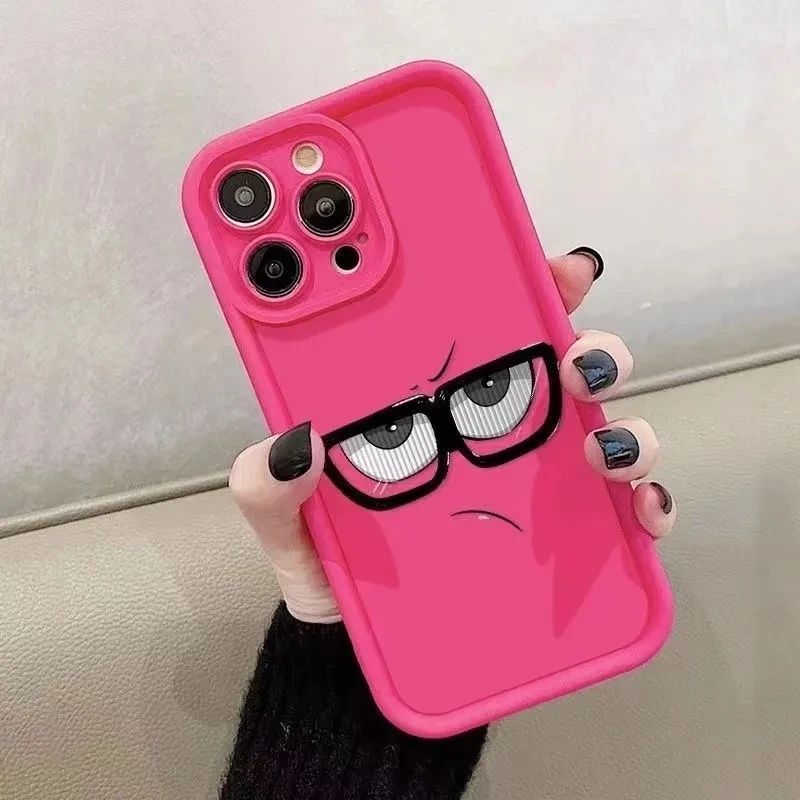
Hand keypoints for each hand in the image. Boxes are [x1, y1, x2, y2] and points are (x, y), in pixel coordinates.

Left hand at [229, 248, 675, 622]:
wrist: (357, 646)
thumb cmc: (328, 559)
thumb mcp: (284, 514)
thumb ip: (267, 482)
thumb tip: (294, 446)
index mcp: (432, 399)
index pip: (485, 324)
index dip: (523, 283)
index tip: (551, 265)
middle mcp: (495, 429)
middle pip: (562, 364)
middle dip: (588, 347)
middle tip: (574, 361)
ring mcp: (534, 482)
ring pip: (605, 428)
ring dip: (624, 424)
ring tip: (601, 441)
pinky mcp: (563, 539)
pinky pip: (619, 513)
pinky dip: (642, 504)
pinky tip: (637, 511)